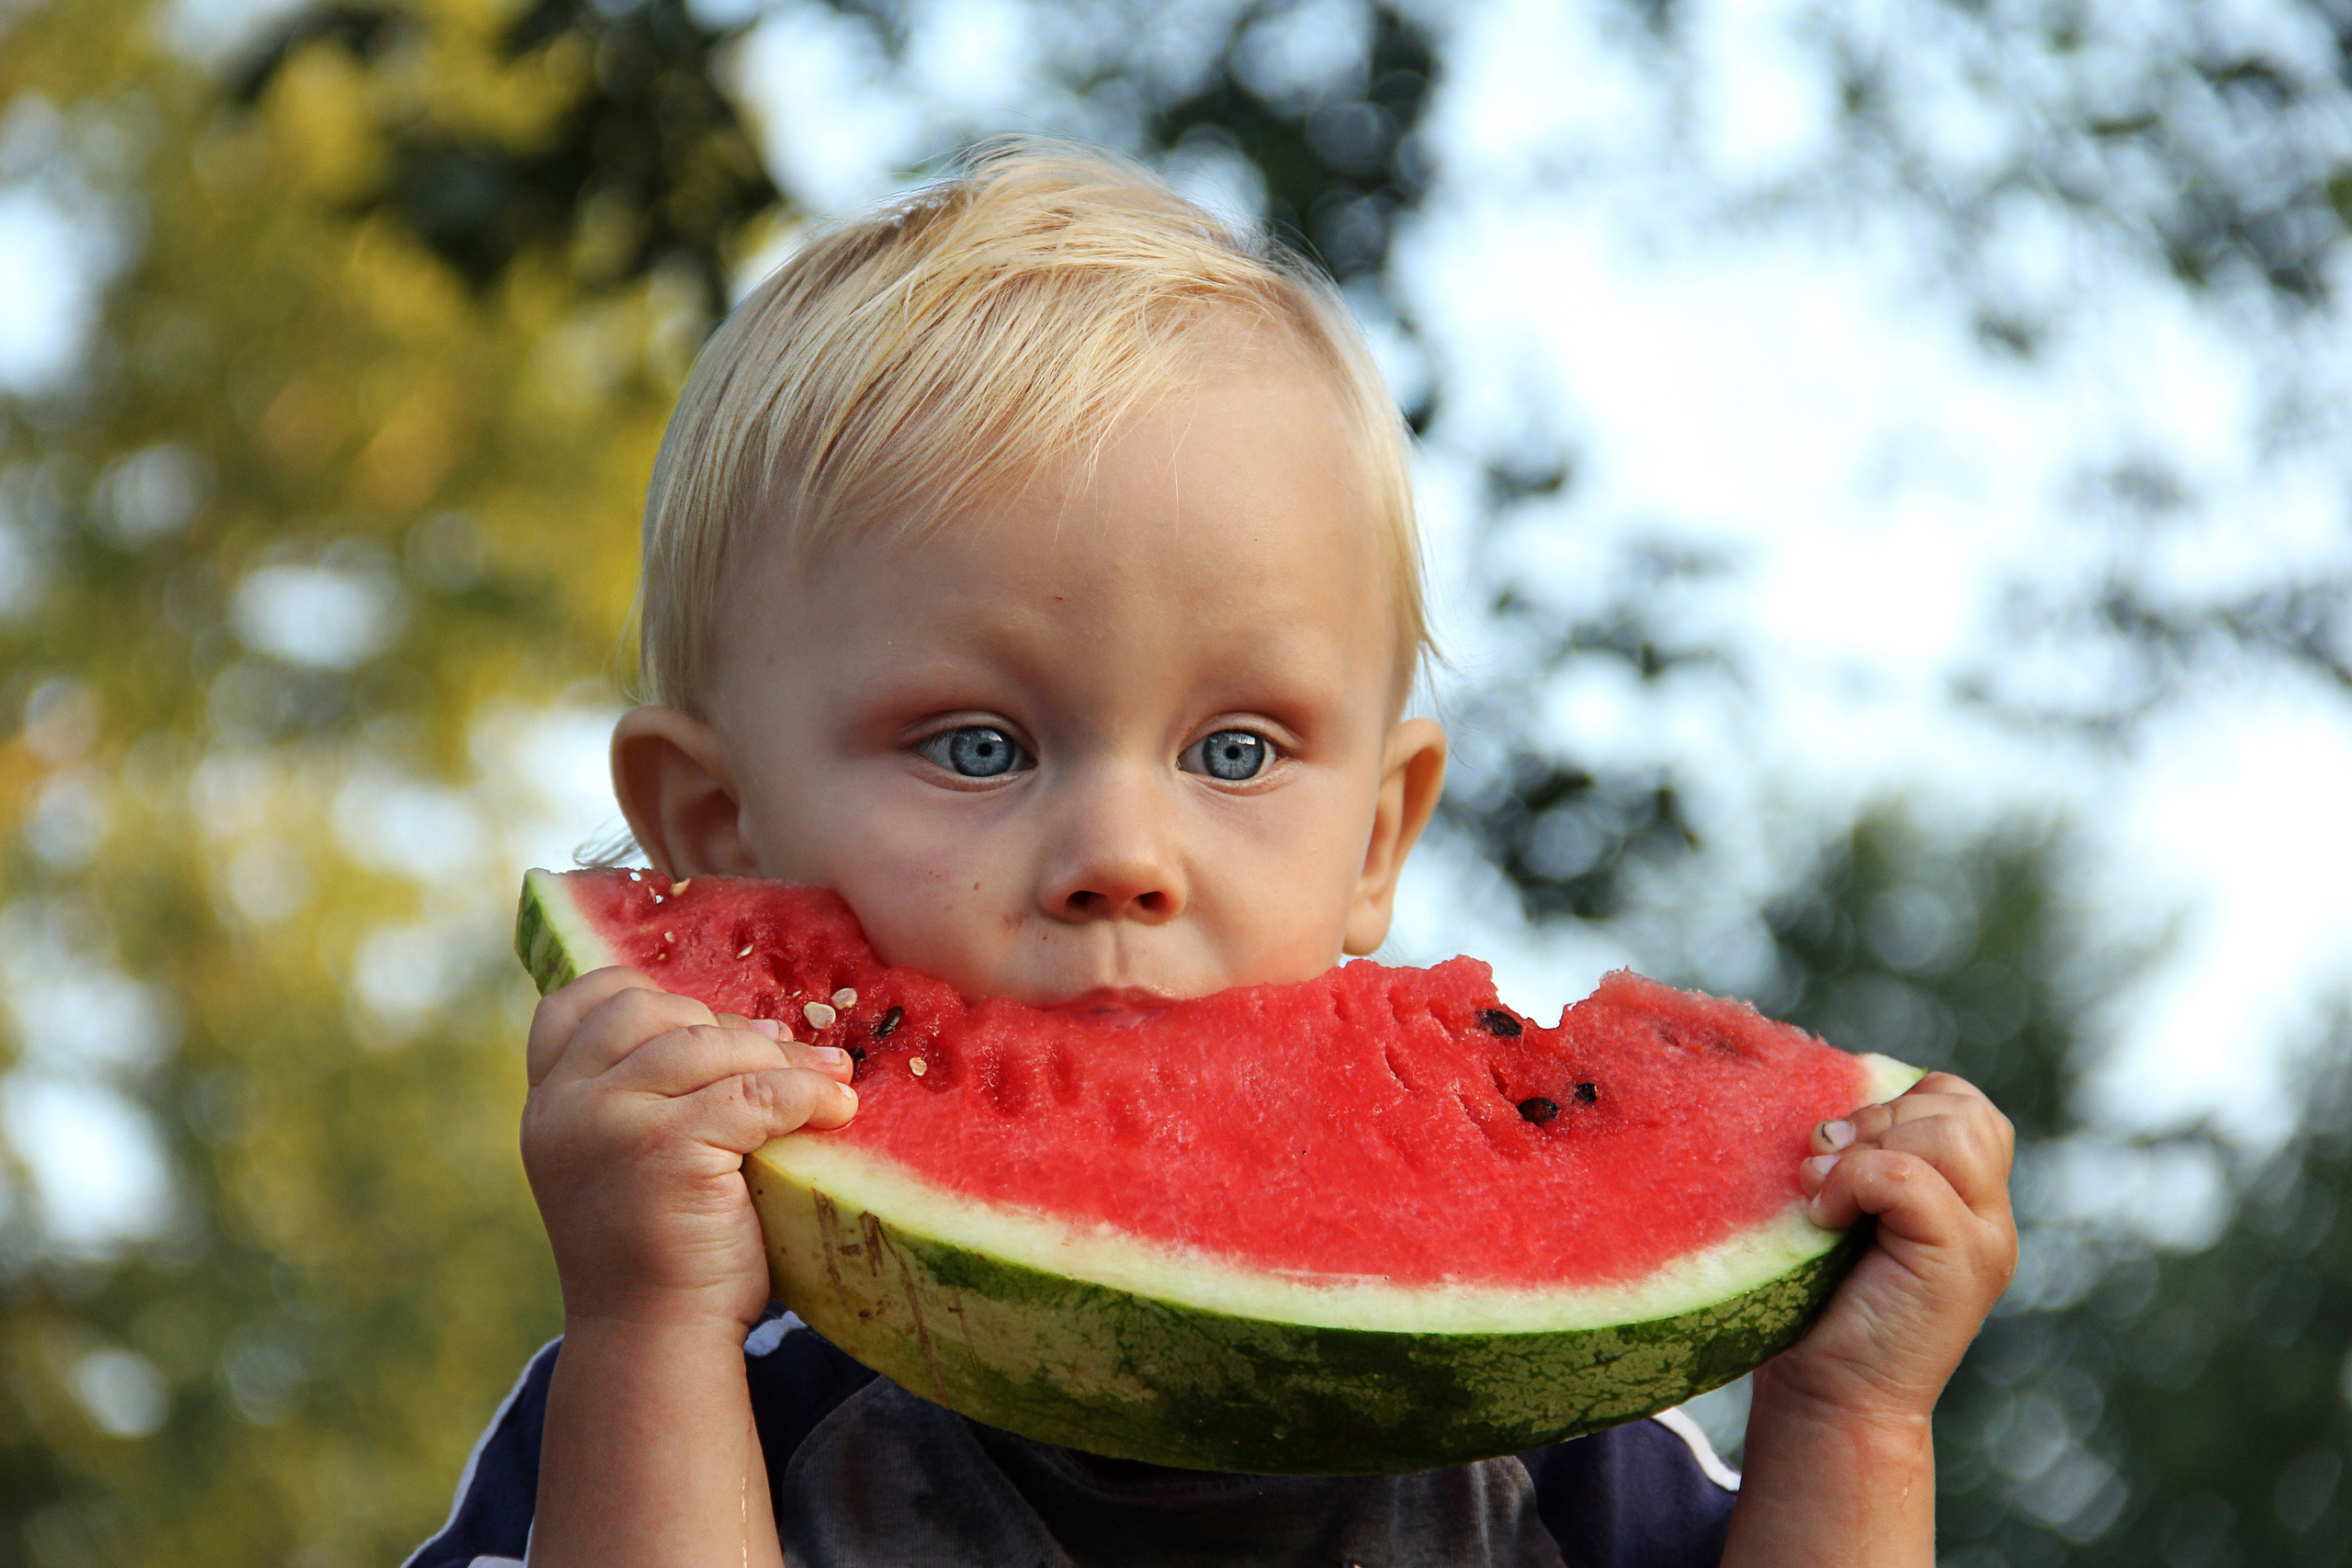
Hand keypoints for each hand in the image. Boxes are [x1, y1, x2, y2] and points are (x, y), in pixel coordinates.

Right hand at [520, 966, 857, 1334]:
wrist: (654, 1343)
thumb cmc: (662, 1252)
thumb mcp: (631, 1158)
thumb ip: (651, 1094)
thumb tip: (755, 1028)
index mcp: (549, 1103)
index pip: (579, 1001)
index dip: (646, 991)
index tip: (708, 1021)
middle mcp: (563, 1106)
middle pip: (652, 1009)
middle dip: (726, 1028)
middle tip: (784, 1058)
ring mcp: (607, 1124)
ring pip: (707, 1044)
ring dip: (779, 1058)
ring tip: (827, 1080)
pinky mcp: (662, 1149)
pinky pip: (754, 1092)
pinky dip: (806, 1094)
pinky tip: (836, 1111)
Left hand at [1774, 1070, 2017, 1421]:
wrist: (1832, 1398)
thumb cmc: (1820, 1305)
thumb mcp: (1841, 1211)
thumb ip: (1856, 1157)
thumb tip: (1823, 1099)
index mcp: (1966, 1196)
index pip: (1959, 1102)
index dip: (1894, 1102)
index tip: (1836, 1145)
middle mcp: (1990, 1215)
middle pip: (1963, 1107)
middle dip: (1878, 1117)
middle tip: (1823, 1165)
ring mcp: (1985, 1241)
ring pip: (1950, 1134)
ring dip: (1870, 1147)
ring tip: (1822, 1190)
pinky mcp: (1963, 1264)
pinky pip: (1912, 1180)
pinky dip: (1855, 1182)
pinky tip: (1823, 1216)